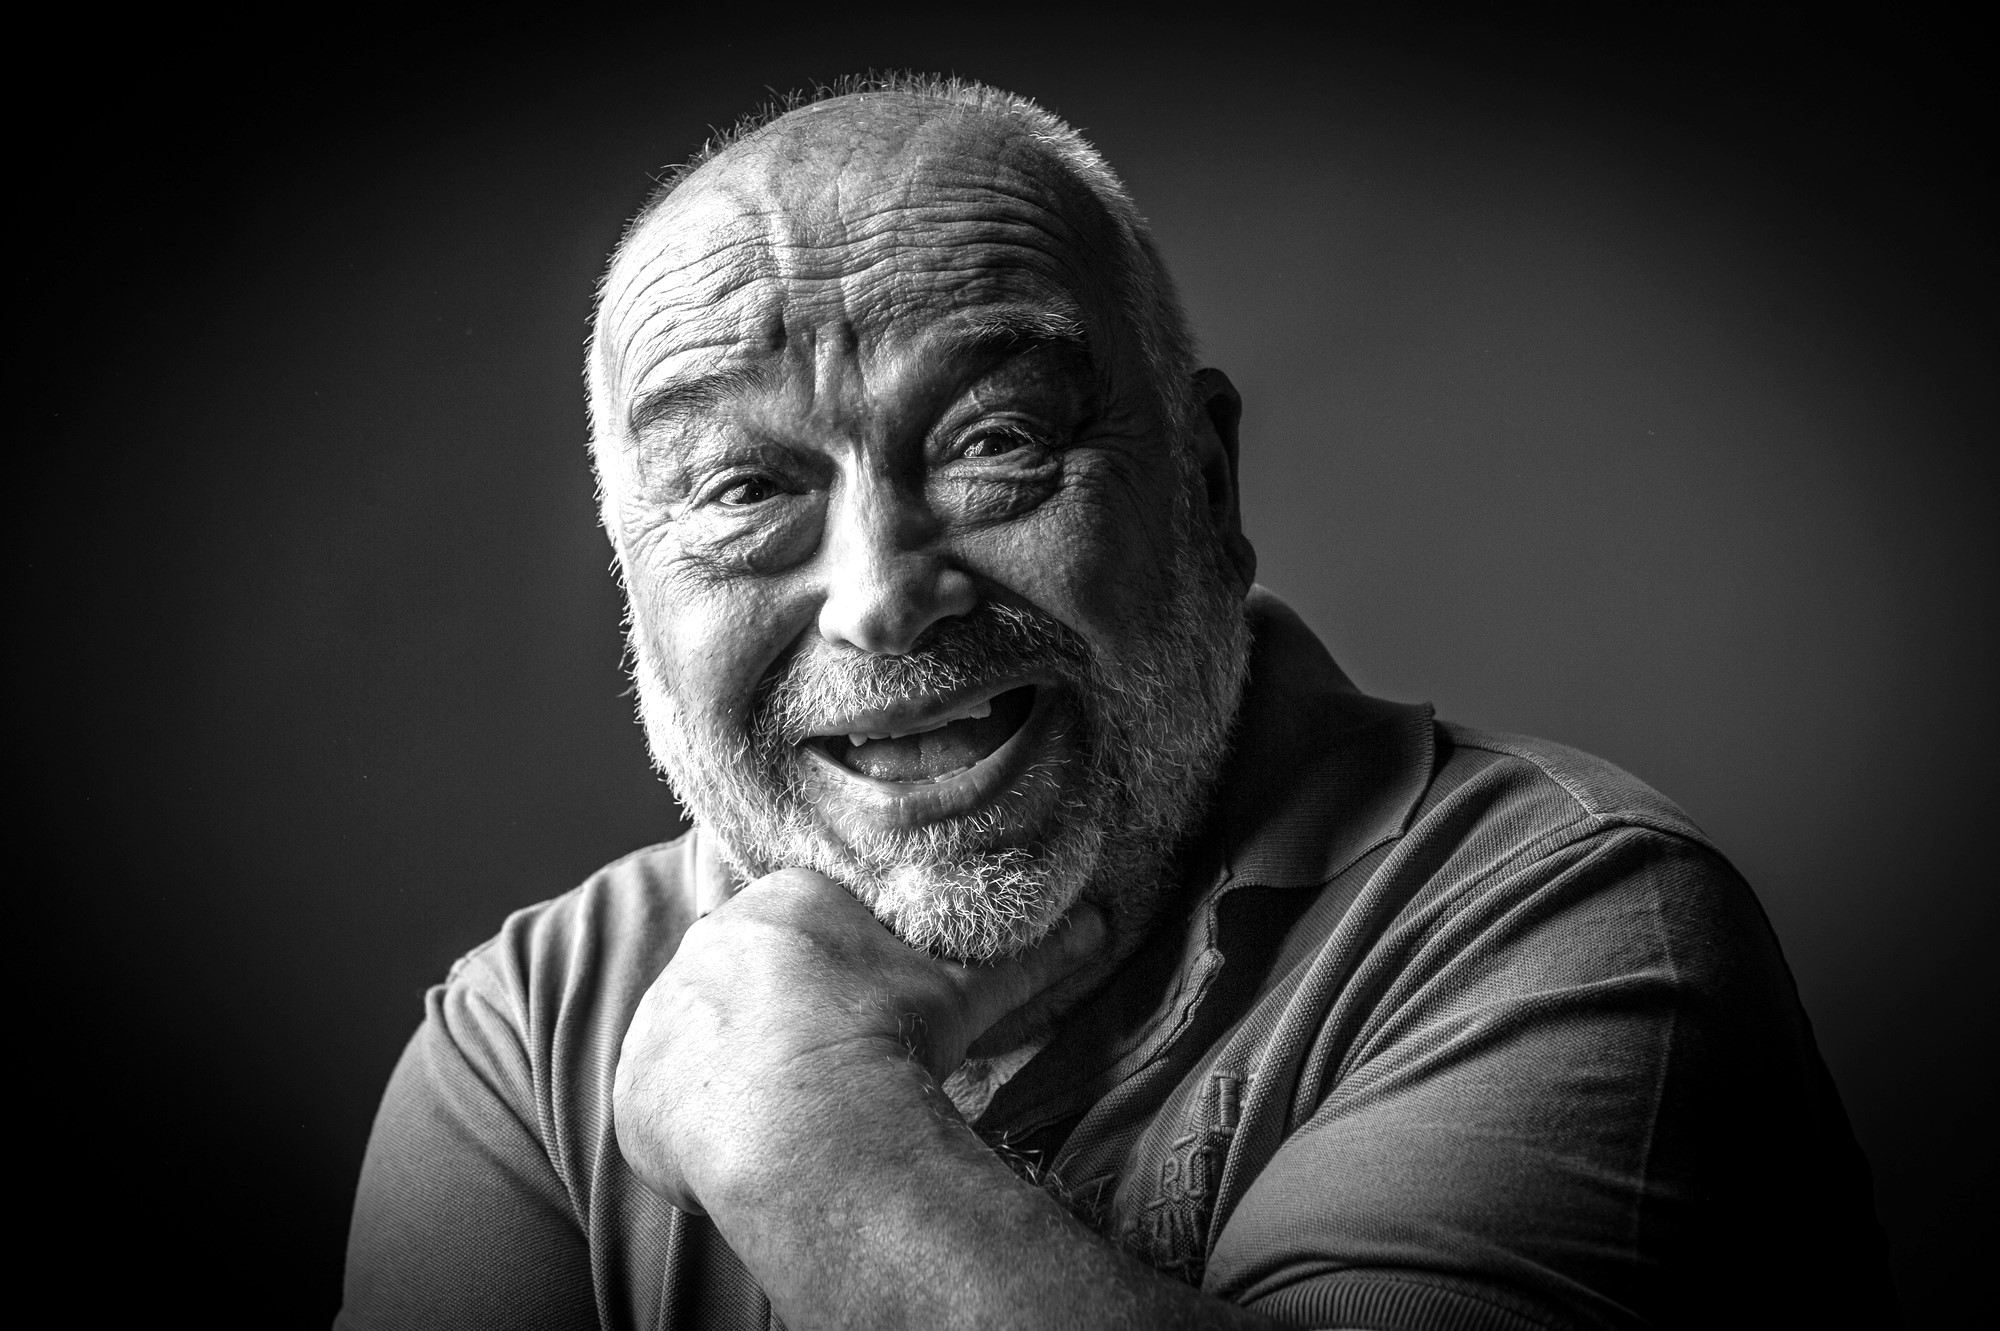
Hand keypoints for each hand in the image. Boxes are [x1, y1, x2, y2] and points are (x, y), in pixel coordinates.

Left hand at [611, 867, 1105, 1213]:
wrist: (812, 1119)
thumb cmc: (892, 1040)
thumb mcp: (967, 986)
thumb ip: (1029, 953)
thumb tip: (1103, 920)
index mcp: (782, 905)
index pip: (798, 926)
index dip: (829, 974)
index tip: (854, 1016)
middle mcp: (707, 944)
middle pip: (740, 976)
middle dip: (774, 1018)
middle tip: (822, 1067)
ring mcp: (661, 1013)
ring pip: (697, 1036)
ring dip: (729, 1069)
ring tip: (786, 1112)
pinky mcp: (633, 1084)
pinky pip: (660, 1098)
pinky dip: (692, 1123)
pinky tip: (739, 1146)